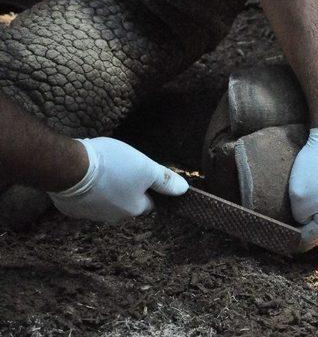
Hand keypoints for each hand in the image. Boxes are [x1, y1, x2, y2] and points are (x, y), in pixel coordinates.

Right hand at [49, 137, 187, 223]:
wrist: (69, 167)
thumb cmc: (111, 166)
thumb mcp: (145, 167)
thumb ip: (164, 180)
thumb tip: (183, 190)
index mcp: (134, 209)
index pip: (148, 203)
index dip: (147, 188)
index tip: (141, 174)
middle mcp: (113, 218)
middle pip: (126, 203)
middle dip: (125, 189)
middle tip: (120, 169)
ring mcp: (90, 215)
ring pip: (105, 203)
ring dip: (105, 190)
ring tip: (101, 170)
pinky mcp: (71, 209)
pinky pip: (84, 201)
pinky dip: (85, 191)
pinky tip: (84, 175)